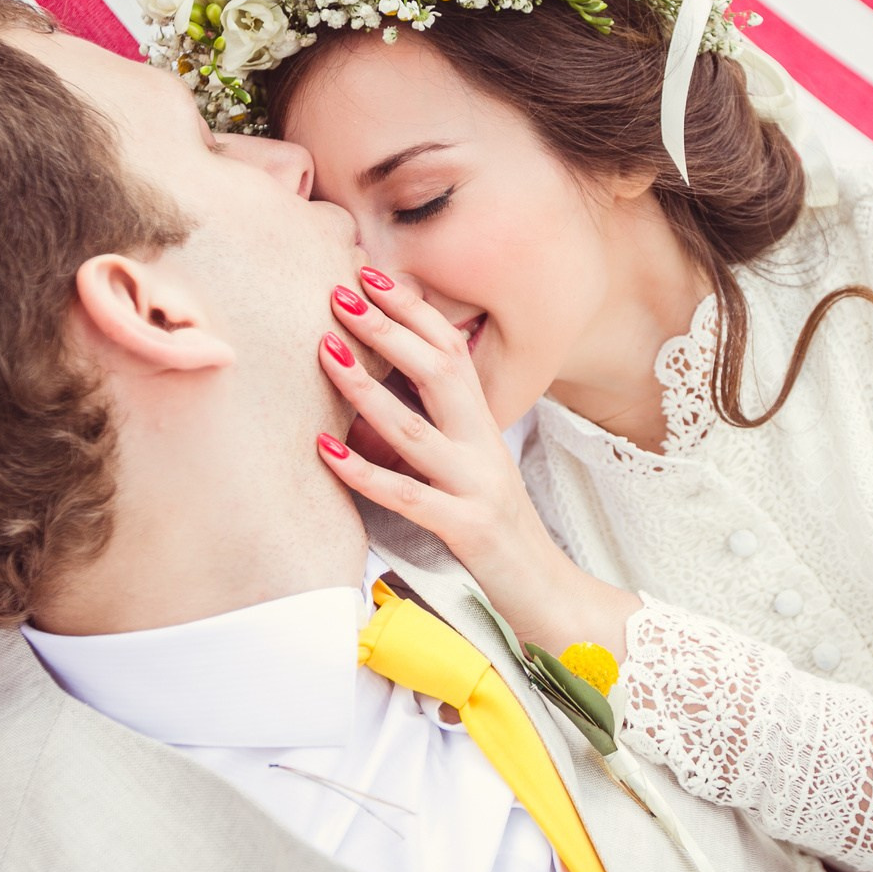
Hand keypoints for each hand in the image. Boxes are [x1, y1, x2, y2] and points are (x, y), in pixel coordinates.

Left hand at [315, 271, 640, 657]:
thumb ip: (433, 435)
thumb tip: (370, 402)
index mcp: (483, 426)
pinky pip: (408, 495)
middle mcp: (484, 446)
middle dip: (387, 329)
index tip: (370, 275)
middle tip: (340, 294)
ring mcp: (476, 486)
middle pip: (438, 371)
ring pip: (415, 426)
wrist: (548, 596)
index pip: (451, 350)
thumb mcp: (468, 471)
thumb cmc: (495, 534)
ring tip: (324, 353)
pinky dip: (364, 471)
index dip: (413, 310)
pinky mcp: (466, 529)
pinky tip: (326, 450)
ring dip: (365, 387)